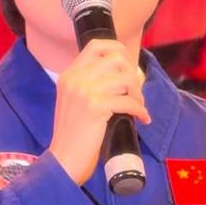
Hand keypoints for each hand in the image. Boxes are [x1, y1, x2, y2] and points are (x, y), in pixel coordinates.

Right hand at [48, 38, 150, 186]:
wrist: (63, 159)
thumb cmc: (72, 135)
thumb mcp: (73, 101)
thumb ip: (88, 84)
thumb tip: (120, 75)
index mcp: (69, 74)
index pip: (97, 45)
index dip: (118, 50)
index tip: (127, 66)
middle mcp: (75, 78)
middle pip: (117, 59)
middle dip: (133, 75)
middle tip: (135, 93)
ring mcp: (84, 91)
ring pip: (126, 79)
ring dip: (138, 93)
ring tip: (138, 107)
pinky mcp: (95, 107)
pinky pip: (129, 101)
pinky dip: (140, 110)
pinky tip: (142, 118)